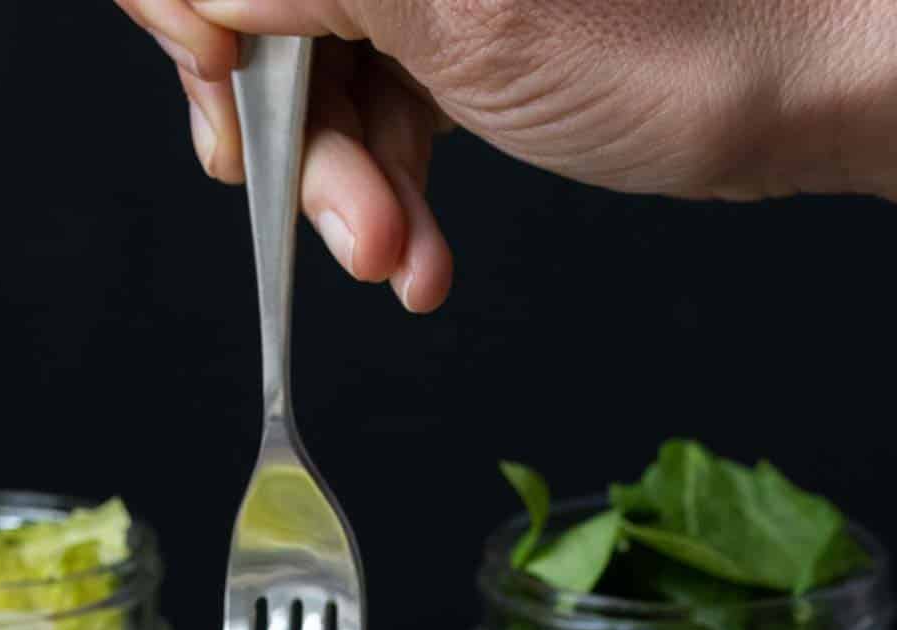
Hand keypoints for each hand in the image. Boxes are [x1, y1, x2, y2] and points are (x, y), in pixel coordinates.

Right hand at [117, 0, 896, 309]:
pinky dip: (385, 195)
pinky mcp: (442, 32)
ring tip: (392, 257)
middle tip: (336, 220)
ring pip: (311, 83)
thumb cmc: (667, 52)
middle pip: (255, 15)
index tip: (230, 98)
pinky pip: (370, 114)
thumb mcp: (451, 17)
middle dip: (285, 137)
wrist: (783, 97)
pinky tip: (415, 256)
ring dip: (342, 194)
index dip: (196, 19)